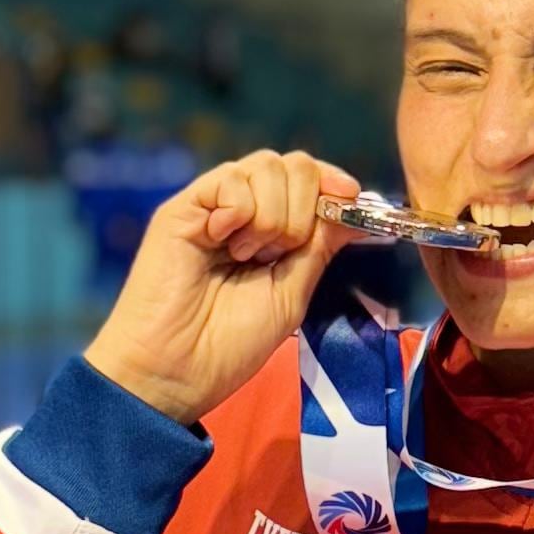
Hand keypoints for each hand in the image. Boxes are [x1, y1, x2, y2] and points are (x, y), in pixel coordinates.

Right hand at [82, 149, 361, 430]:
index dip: (331, 182)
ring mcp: (212, 207)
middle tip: (279, 251)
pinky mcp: (183, 208)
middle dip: (303, 205)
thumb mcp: (291, 294)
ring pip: (265, 164)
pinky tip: (223, 242)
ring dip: (272, 213)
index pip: (308, 180)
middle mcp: (243, 212)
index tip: (348, 196)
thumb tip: (356, 210)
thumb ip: (319, 247)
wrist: (177, 369)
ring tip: (247, 255)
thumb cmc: (230, 343)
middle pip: (292, 164)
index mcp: (272, 233)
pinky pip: (230, 178)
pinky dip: (240, 209)